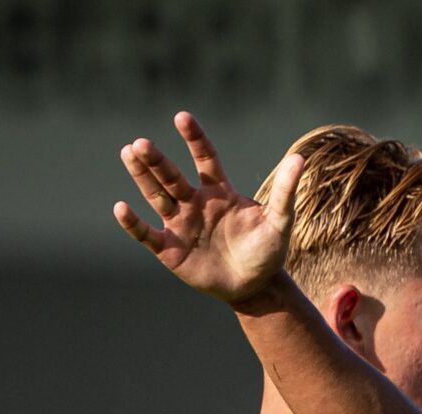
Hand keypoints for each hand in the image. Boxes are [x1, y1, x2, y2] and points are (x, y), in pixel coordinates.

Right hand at [113, 111, 301, 304]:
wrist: (256, 287)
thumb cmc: (267, 251)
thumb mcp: (279, 222)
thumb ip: (284, 192)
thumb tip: (300, 159)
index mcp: (219, 191)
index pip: (204, 158)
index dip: (194, 139)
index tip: (182, 118)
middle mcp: (195, 202)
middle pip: (172, 176)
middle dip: (157, 160)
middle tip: (141, 143)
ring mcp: (180, 224)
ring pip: (156, 196)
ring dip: (142, 177)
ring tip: (128, 153)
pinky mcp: (169, 249)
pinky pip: (147, 234)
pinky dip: (133, 223)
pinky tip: (120, 208)